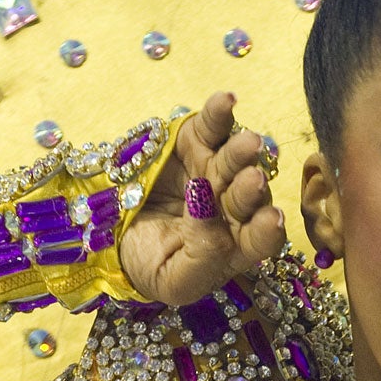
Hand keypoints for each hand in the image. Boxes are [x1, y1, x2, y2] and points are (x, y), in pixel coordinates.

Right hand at [120, 90, 285, 306]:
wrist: (109, 234)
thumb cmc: (150, 264)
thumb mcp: (173, 280)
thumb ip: (202, 257)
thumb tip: (210, 217)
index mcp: (237, 244)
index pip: (262, 238)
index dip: (268, 230)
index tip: (270, 221)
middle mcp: (234, 205)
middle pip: (251, 195)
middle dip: (251, 188)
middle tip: (251, 180)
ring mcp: (217, 170)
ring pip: (236, 158)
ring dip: (242, 151)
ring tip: (247, 143)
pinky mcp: (197, 141)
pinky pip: (213, 125)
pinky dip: (219, 111)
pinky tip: (226, 101)